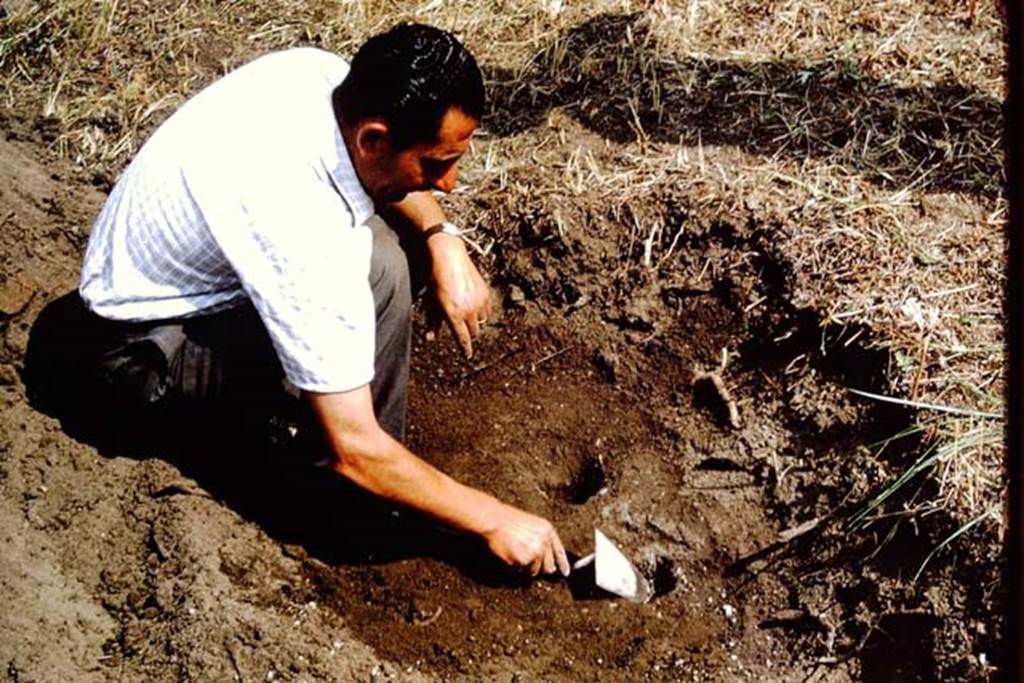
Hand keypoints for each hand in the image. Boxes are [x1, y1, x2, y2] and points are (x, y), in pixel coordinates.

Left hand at [427, 233, 491, 358]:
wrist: (449, 256)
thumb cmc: (436, 278)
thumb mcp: (432, 302)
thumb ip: (434, 322)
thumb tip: (431, 339)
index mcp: (454, 315)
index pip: (463, 338)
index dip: (466, 349)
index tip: (468, 355)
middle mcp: (468, 311)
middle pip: (473, 332)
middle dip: (468, 334)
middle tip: (462, 329)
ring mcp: (479, 302)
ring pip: (481, 322)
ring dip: (475, 323)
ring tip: (467, 315)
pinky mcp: (485, 293)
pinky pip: (487, 310)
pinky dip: (481, 312)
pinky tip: (473, 305)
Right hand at [483, 503, 570, 576]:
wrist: (495, 520)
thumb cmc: (508, 520)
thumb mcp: (531, 524)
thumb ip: (541, 539)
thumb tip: (545, 558)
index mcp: (548, 530)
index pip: (560, 551)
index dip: (563, 564)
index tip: (565, 572)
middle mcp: (545, 542)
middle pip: (549, 566)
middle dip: (541, 568)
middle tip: (530, 564)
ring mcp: (536, 552)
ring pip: (534, 571)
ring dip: (526, 567)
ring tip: (515, 553)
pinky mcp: (525, 561)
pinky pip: (522, 571)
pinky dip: (516, 567)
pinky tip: (510, 554)